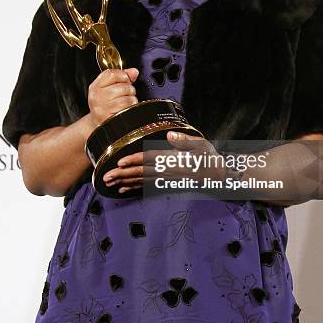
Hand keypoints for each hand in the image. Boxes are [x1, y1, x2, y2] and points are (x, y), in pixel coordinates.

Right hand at [87, 67, 138, 128]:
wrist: (99, 124)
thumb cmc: (105, 104)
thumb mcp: (108, 88)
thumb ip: (122, 77)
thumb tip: (134, 71)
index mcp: (95, 87)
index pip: (111, 74)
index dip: (123, 75)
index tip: (125, 79)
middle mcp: (97, 97)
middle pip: (122, 86)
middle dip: (129, 89)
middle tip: (125, 94)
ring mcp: (103, 109)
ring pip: (127, 98)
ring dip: (131, 99)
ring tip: (125, 102)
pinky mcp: (111, 119)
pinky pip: (128, 109)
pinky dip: (130, 108)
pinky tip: (125, 109)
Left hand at [102, 131, 224, 193]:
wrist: (216, 177)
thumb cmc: (208, 159)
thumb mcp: (201, 145)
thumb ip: (185, 140)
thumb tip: (170, 135)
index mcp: (174, 160)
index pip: (150, 159)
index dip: (135, 160)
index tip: (120, 161)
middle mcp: (167, 171)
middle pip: (141, 172)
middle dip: (123, 174)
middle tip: (106, 176)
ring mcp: (165, 179)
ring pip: (141, 180)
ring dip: (124, 181)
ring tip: (109, 182)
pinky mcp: (165, 182)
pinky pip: (146, 186)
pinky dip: (133, 186)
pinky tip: (123, 187)